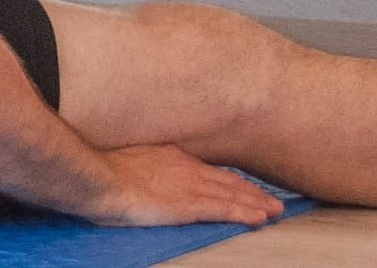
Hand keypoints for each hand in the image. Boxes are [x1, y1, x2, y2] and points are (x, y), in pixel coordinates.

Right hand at [87, 144, 282, 227]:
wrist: (101, 177)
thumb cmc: (106, 173)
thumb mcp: (134, 163)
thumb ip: (150, 170)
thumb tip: (153, 178)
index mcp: (174, 158)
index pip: (212, 171)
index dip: (233, 181)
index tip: (248, 187)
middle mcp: (188, 168)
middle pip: (228, 181)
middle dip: (252, 191)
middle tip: (273, 200)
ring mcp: (190, 186)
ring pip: (232, 194)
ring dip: (256, 203)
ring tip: (275, 211)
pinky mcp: (187, 205)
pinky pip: (222, 209)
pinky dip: (243, 213)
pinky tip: (258, 218)